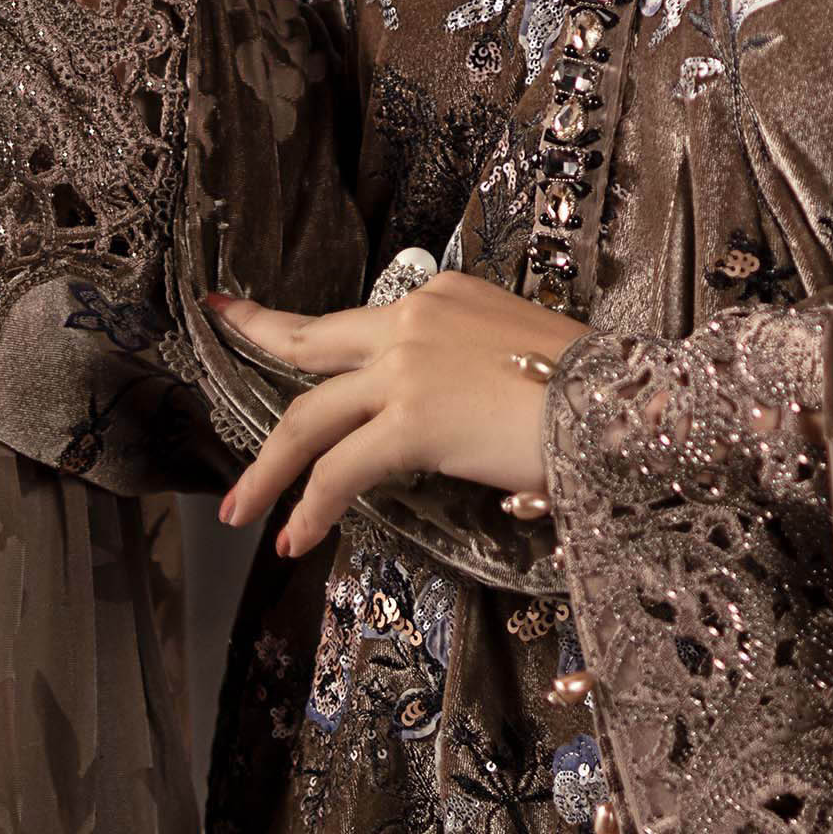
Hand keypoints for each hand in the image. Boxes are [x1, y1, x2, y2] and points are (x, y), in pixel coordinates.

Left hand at [206, 269, 591, 557]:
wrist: (616, 403)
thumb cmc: (585, 386)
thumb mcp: (513, 348)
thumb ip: (461, 364)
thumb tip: (441, 408)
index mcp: (439, 296)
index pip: (353, 317)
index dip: (294, 318)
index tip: (243, 304)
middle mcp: (412, 317)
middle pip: (311, 345)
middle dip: (255, 338)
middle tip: (216, 327)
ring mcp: (406, 366)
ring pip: (308, 417)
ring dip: (268, 468)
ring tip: (240, 511)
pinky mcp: (411, 420)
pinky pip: (339, 471)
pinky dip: (311, 507)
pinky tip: (296, 537)